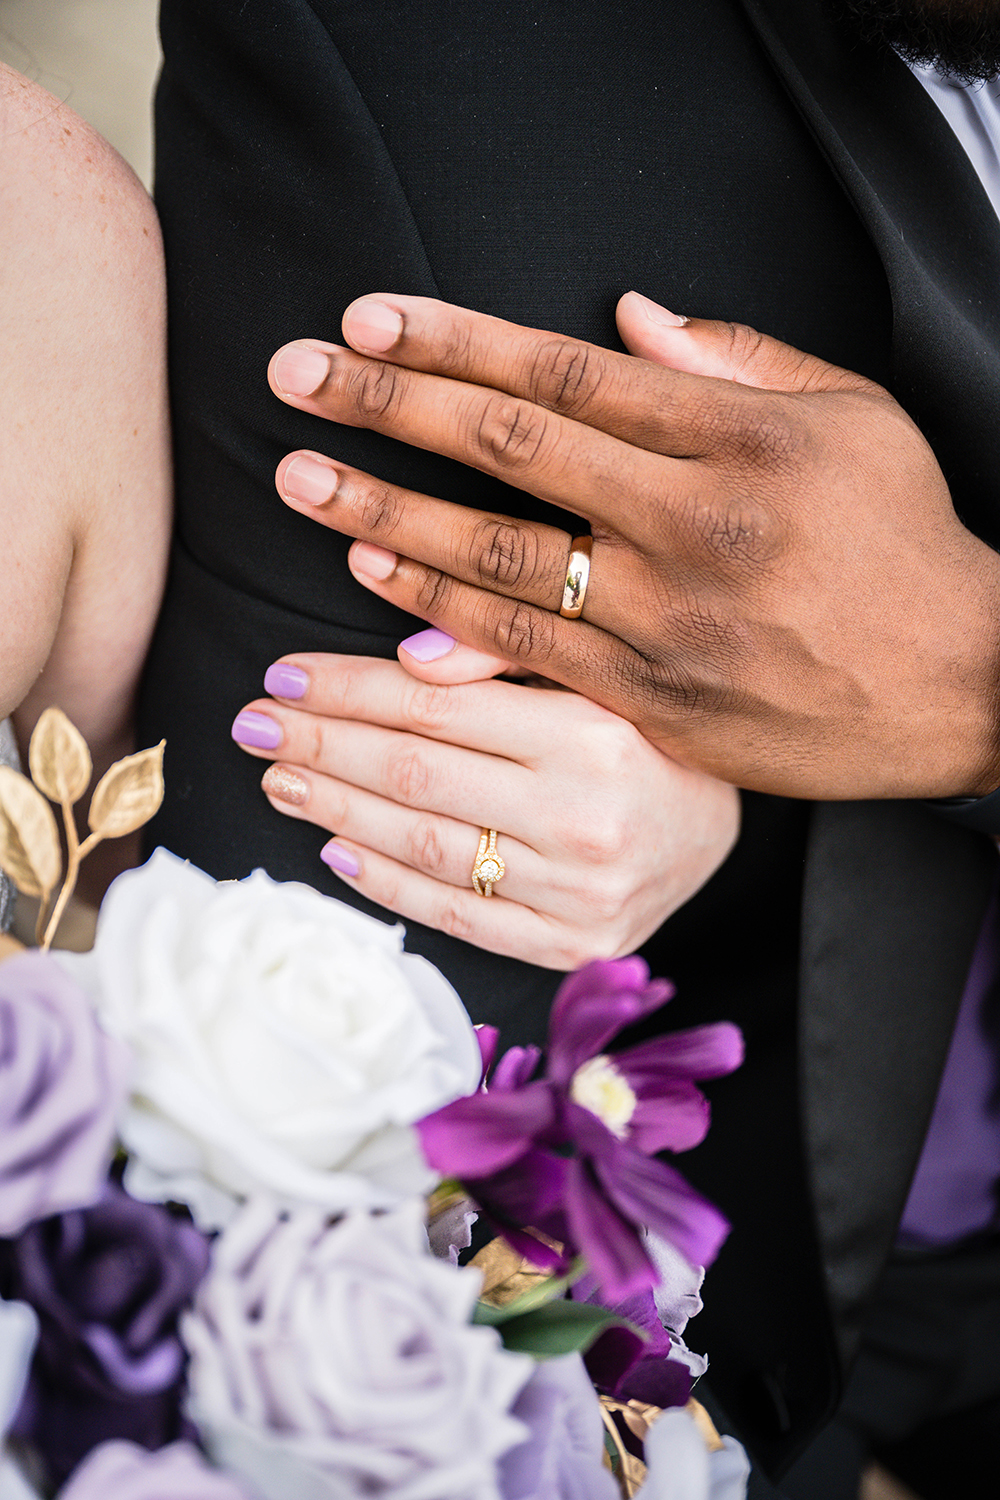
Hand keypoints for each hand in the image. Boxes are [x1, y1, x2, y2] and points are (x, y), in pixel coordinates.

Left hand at [231, 654, 739, 969]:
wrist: (725, 829)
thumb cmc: (651, 735)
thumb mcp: (598, 671)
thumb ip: (506, 656)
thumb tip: (403, 656)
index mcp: (596, 736)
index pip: (435, 710)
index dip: (347, 690)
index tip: (284, 677)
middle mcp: (587, 820)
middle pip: (416, 778)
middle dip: (321, 746)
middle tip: (254, 726)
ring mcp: (579, 895)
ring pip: (425, 848)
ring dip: (336, 812)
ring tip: (279, 781)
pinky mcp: (571, 946)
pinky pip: (457, 916)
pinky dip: (387, 883)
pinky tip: (336, 849)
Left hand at [266, 292, 999, 800]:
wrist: (964, 685)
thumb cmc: (905, 542)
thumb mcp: (851, 419)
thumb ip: (736, 362)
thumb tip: (628, 314)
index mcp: (737, 438)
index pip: (565, 372)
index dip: (455, 341)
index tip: (369, 321)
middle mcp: (692, 523)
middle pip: (511, 450)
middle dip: (390, 407)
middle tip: (296, 377)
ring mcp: (669, 618)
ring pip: (499, 557)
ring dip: (386, 514)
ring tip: (302, 479)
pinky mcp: (657, 698)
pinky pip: (529, 651)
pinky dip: (446, 616)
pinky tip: (379, 582)